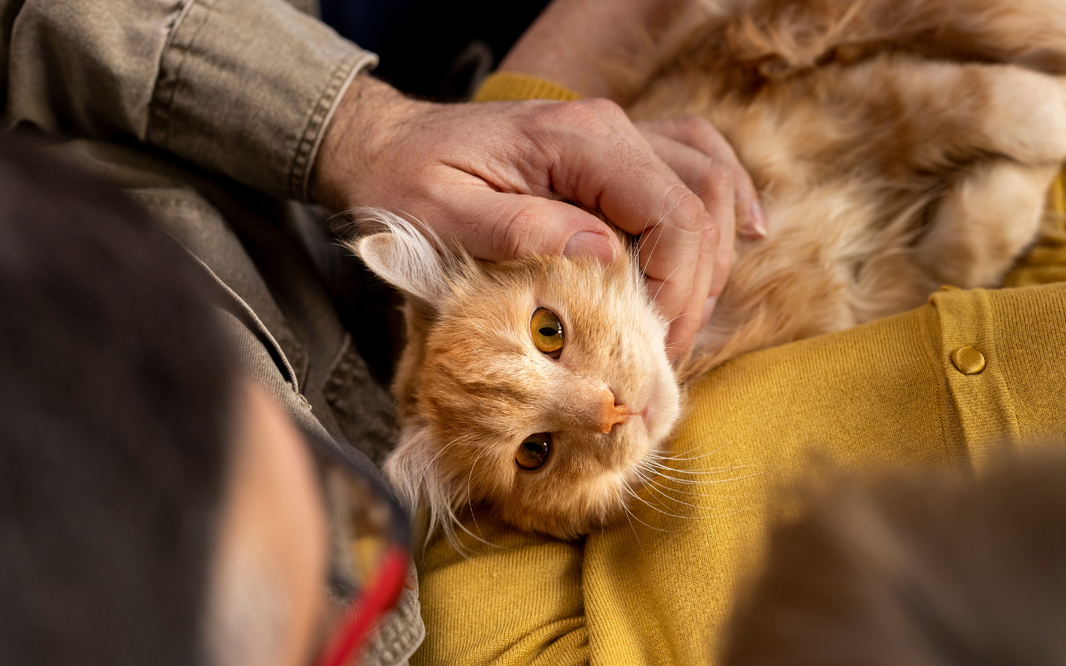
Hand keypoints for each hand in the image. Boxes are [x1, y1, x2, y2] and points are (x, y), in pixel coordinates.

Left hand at [311, 75, 736, 356]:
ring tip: (693, 319)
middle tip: (667, 351)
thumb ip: (521, 228)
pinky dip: (726, 198)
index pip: (673, 214)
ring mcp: (619, 135)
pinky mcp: (617, 153)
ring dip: (715, 254)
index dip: (679, 289)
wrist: (392, 146)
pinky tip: (745, 233)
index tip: (655, 346)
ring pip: (711, 182)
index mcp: (578, 140)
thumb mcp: (443, 213)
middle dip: (698, 287)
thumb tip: (604, 254)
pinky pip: (696, 163)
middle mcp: (611, 128)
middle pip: (703, 203)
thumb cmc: (408, 181)